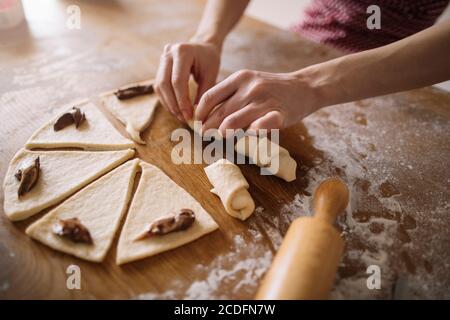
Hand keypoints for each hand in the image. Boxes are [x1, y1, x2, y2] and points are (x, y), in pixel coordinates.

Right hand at [154, 40, 220, 121]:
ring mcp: (162, 58)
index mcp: (183, 51)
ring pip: (159, 86)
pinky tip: (175, 109)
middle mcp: (168, 52)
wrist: (203, 45)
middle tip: (182, 118)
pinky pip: (159, 86)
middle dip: (173, 104)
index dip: (182, 101)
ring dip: (168, 103)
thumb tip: (195, 115)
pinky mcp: (159, 66)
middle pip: (164, 84)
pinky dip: (166, 99)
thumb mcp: (211, 75)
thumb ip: (203, 93)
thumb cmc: (209, 60)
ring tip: (179, 116)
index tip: (189, 116)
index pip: (178, 81)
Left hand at [196, 69, 319, 134]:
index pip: (210, 96)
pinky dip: (252, 132)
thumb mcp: (249, 83)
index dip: (200, 113)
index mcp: (239, 78)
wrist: (304, 87)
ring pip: (234, 121)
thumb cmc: (271, 89)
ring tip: (219, 138)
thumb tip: (207, 116)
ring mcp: (264, 101)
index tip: (197, 123)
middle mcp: (250, 88)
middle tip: (204, 135)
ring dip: (223, 133)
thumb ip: (231, 95)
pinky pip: (262, 125)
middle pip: (219, 112)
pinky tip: (247, 135)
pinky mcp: (279, 113)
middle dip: (209, 127)